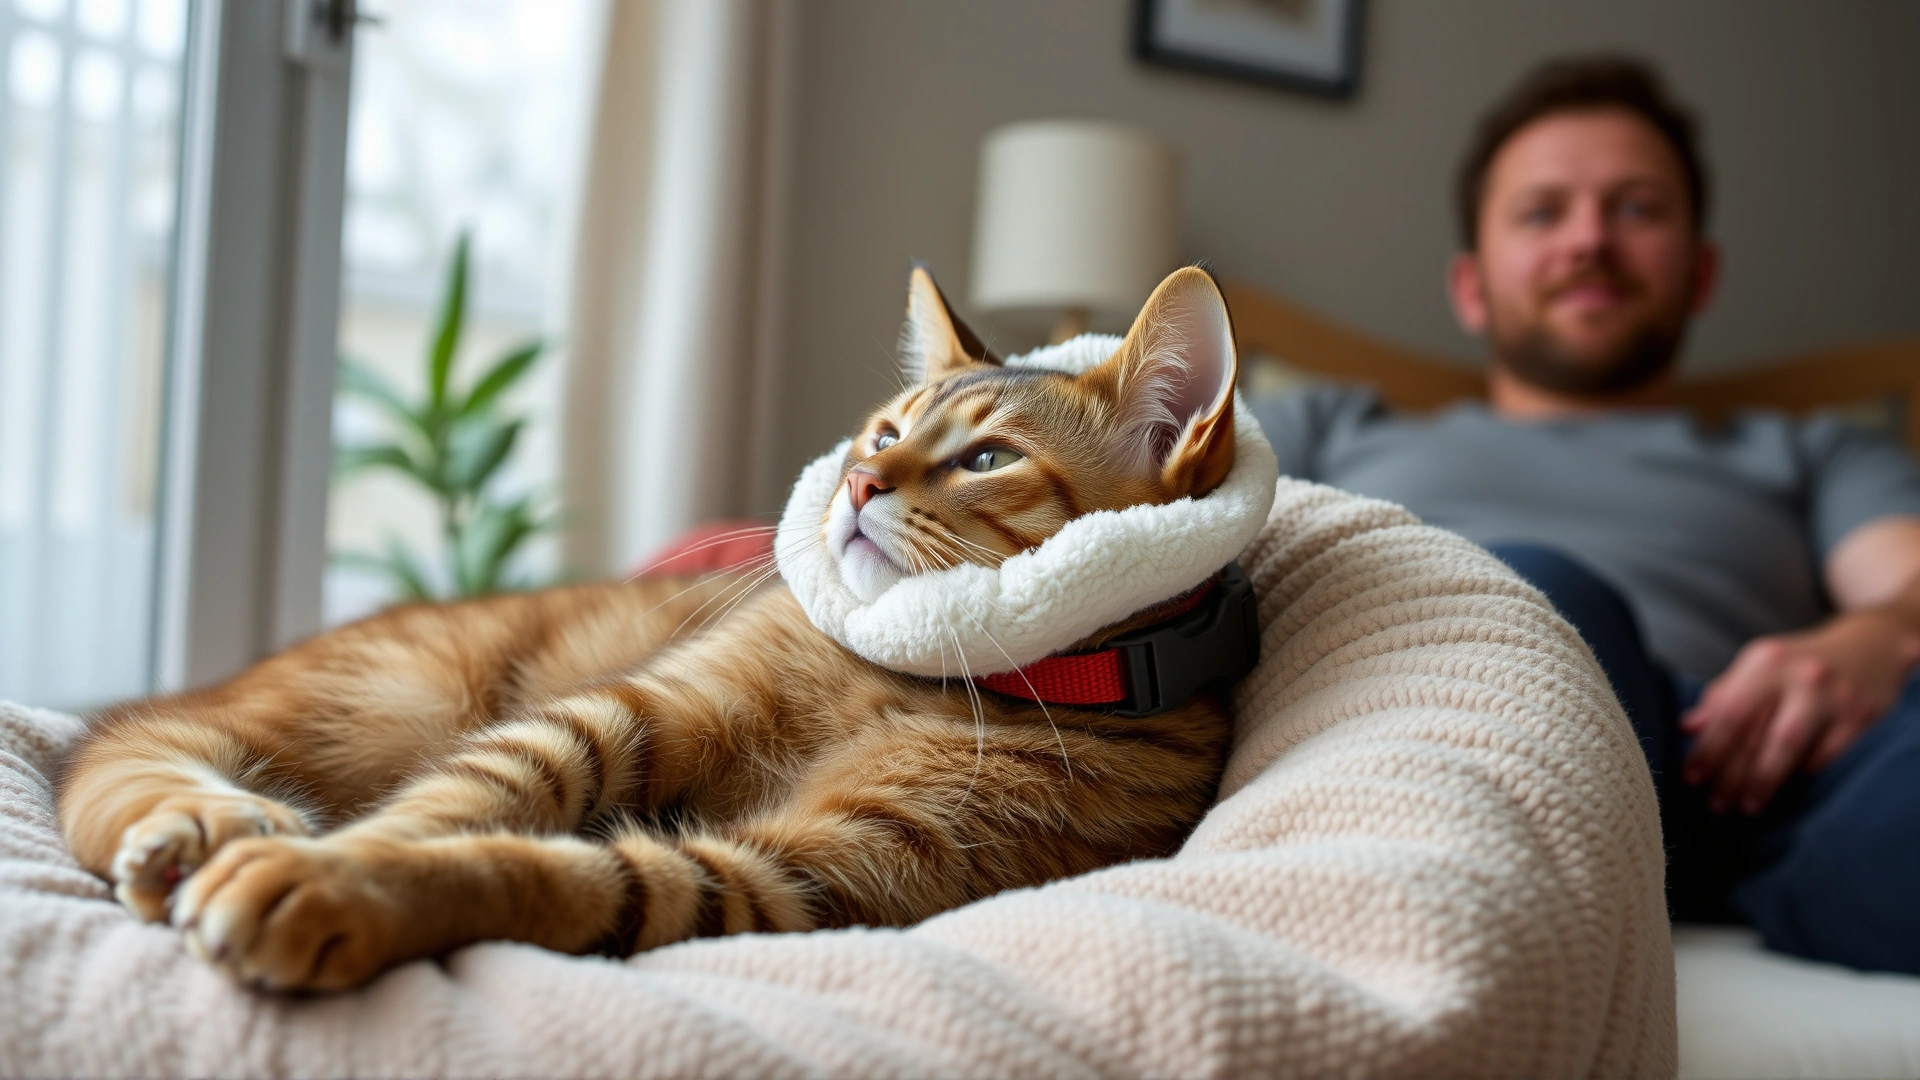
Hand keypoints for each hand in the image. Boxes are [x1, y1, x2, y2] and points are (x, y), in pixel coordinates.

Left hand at [1682, 610, 1919, 814]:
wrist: (1871, 646)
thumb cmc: (1799, 663)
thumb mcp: (1760, 666)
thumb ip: (1723, 695)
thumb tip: (1687, 728)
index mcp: (1766, 661)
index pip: (1728, 713)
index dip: (1707, 749)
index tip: (1691, 778)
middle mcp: (1800, 676)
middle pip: (1756, 734)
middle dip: (1731, 775)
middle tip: (1715, 804)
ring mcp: (1834, 696)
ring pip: (1789, 748)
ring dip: (1763, 782)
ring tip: (1746, 806)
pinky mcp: (1861, 716)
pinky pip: (1825, 756)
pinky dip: (1802, 774)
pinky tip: (1785, 789)